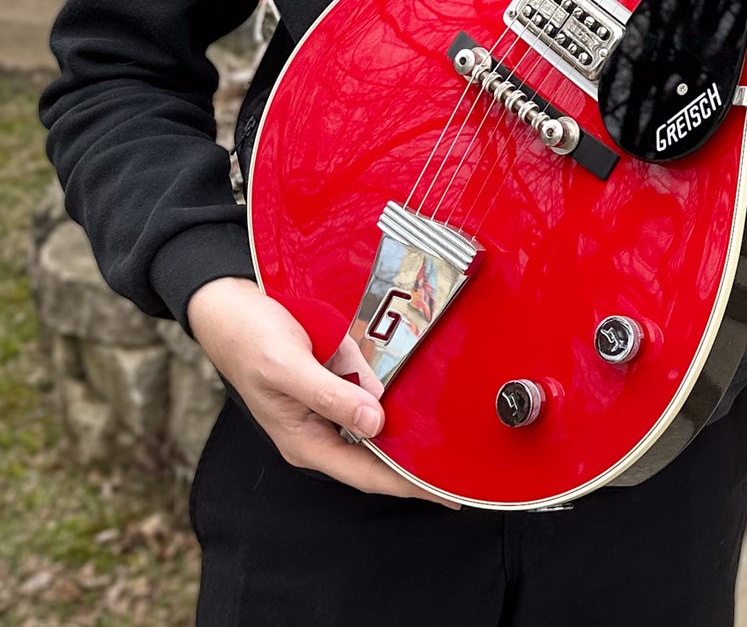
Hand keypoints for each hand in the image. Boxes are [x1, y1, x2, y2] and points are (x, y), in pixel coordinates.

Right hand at [187, 277, 457, 505]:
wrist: (229, 310)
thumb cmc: (250, 339)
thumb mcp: (289, 368)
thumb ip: (331, 395)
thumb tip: (375, 421)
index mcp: (305, 441)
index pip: (367, 474)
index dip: (408, 486)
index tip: (446, 494)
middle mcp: (318, 431)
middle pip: (376, 458)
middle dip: (415, 466)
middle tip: (460, 469)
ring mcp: (324, 409)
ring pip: (375, 426)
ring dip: (407, 433)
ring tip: (449, 441)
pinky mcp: (330, 385)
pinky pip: (368, 398)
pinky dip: (393, 401)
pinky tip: (417, 397)